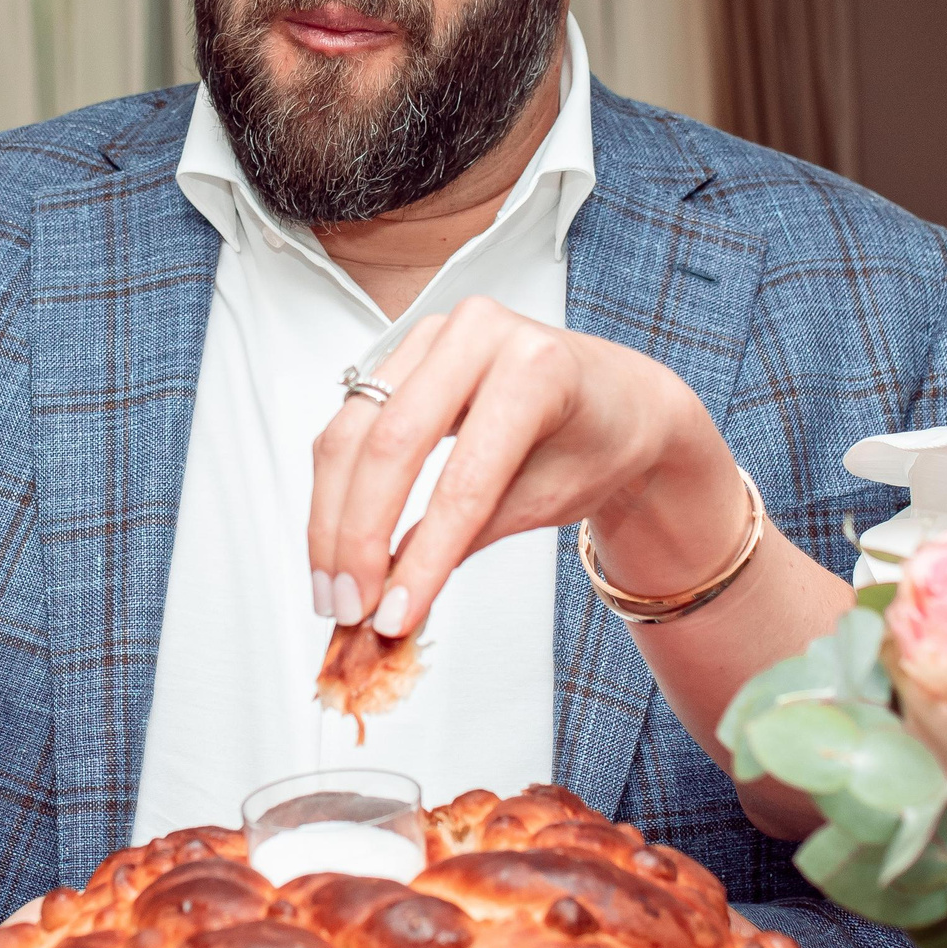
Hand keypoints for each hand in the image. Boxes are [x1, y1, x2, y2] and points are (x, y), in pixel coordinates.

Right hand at [308, 296, 744, 637]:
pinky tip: (334, 542)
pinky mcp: (402, 354)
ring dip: (330, 520)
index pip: (465, 477)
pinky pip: (349, 423)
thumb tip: (396, 591)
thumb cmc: (598, 440)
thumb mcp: (552, 499)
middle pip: (392, 444)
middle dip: (359, 538)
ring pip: (352, 433)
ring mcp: (433, 336)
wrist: (616, 399)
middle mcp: (479, 334)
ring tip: (332, 588)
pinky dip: (335, 490)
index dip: (423, 554)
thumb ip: (471, 536)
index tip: (394, 613)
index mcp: (537, 366)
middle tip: (350, 606)